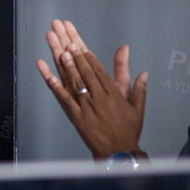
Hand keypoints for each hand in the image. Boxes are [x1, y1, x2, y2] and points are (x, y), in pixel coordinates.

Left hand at [34, 20, 146, 159]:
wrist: (118, 152)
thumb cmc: (128, 131)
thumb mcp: (137, 107)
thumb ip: (138, 88)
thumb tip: (143, 73)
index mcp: (113, 93)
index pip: (97, 68)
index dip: (86, 54)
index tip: (78, 42)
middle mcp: (98, 97)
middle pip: (83, 69)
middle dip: (74, 51)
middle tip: (65, 37)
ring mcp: (86, 106)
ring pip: (73, 80)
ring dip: (64, 63)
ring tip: (58, 47)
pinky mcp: (76, 117)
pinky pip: (63, 98)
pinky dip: (54, 84)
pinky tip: (46, 72)